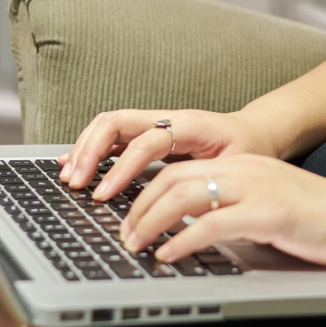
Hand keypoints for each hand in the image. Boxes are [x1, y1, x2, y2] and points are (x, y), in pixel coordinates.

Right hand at [58, 109, 278, 199]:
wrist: (256, 131)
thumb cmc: (248, 150)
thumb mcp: (238, 166)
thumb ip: (210, 180)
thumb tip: (184, 208)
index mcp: (189, 125)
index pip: (144, 142)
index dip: (121, 169)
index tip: (103, 195)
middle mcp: (166, 118)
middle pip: (116, 121)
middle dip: (90, 151)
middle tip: (76, 183)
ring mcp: (154, 122)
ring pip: (108, 124)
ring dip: (84, 148)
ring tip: (69, 176)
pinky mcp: (147, 133)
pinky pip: (113, 135)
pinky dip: (90, 148)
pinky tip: (73, 164)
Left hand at [119, 154, 325, 267]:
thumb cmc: (313, 218)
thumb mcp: (264, 204)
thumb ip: (231, 210)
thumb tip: (190, 232)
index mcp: (241, 165)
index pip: (178, 170)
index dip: (145, 193)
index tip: (128, 219)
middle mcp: (244, 170)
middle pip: (173, 179)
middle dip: (139, 208)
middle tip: (123, 235)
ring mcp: (255, 189)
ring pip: (185, 197)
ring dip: (151, 222)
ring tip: (136, 245)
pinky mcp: (268, 213)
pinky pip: (213, 224)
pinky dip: (183, 240)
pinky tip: (169, 255)